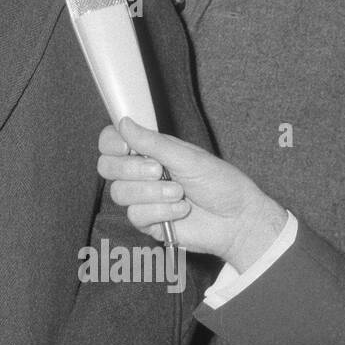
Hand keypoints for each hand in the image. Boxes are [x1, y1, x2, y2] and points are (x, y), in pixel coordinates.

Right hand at [98, 118, 288, 271]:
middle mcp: (141, 173)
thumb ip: (153, 143)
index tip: (127, 147)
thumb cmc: (220, 184)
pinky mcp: (147, 222)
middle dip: (132, 169)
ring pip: (119, 193)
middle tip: (159, 170)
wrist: (237, 220)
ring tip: (179, 193)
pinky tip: (181, 210)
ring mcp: (142, 198)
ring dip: (152, 193)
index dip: (111, 143)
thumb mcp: (188, 158)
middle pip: (107, 167)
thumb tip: (124, 122)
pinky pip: (135, 215)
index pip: (111, 142)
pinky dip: (161, 212)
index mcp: (150, 151)